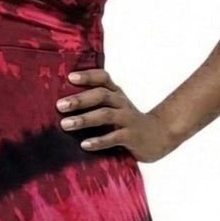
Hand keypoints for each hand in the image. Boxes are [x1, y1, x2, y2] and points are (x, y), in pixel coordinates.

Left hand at [57, 67, 175, 162]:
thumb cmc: (127, 121)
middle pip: (101, 95)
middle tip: (59, 105)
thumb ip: (94, 102)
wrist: (160, 136)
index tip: (70, 77)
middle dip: (79, 100)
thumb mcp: (114, 107)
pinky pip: (114, 137)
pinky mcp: (132, 137)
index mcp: (116, 94)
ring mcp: (128, 119)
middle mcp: (122, 103)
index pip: (103, 78)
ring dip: (84, 119)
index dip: (88, 76)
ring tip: (65, 124)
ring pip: (105, 115)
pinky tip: (84, 144)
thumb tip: (61, 102)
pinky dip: (99, 141)